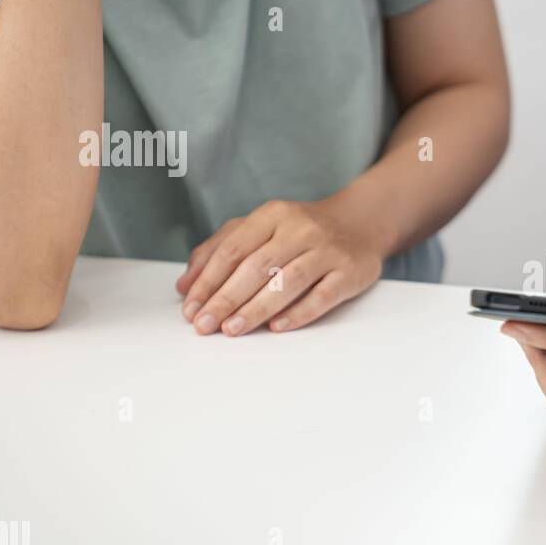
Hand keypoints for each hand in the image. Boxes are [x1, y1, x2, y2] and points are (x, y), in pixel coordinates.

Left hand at [175, 198, 382, 335]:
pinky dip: (298, 313)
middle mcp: (301, 229)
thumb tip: (186, 285)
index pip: (233, 249)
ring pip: (287, 282)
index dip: (208, 280)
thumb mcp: (260, 228)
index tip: (191, 307)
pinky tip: (276, 327)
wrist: (360, 224)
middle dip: (226, 299)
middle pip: (257, 267)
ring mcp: (328, 250)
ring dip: (256, 309)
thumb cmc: (300, 232)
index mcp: (273, 215)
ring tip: (232, 329)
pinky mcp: (350, 272)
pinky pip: (322, 296)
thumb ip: (219, 250)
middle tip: (205, 324)